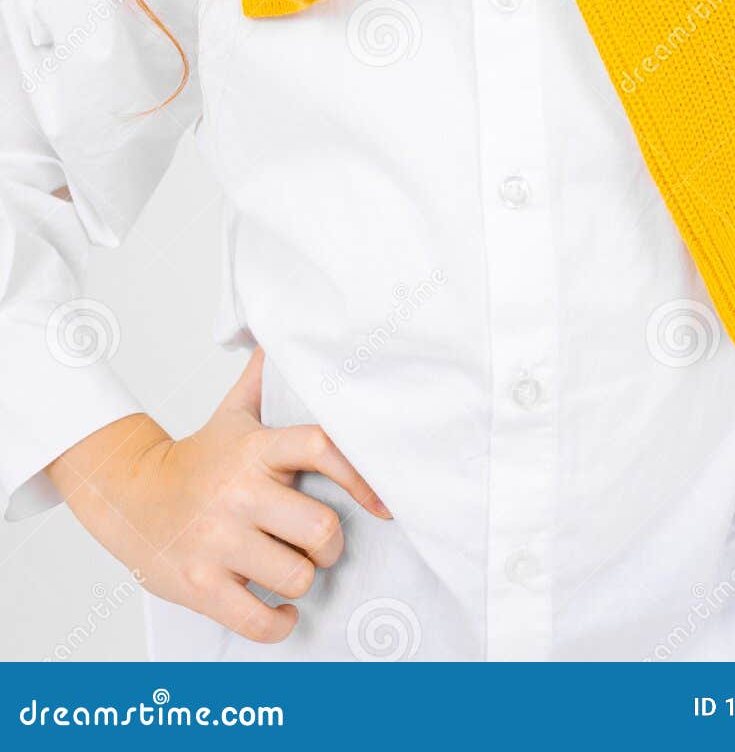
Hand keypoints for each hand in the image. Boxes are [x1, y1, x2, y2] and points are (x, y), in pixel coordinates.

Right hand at [45, 344, 389, 643]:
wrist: (129, 496)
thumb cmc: (198, 460)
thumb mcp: (232, 414)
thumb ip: (265, 377)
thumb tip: (288, 332)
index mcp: (255, 449)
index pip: (321, 447)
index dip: (362, 476)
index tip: (384, 504)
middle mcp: (238, 493)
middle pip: (322, 529)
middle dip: (329, 545)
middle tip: (318, 543)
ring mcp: (218, 542)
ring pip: (298, 576)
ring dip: (302, 580)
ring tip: (290, 570)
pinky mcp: (201, 585)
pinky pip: (261, 619)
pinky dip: (279, 623)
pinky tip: (279, 611)